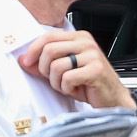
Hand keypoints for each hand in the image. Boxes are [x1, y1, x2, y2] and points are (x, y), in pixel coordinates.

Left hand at [17, 30, 132, 109]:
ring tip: (68, 86)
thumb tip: (24, 60)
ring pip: (56, 66)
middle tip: (54, 80)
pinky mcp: (96, 70)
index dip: (33, 50)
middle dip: (45, 69)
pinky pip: (68, 78)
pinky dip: (68, 89)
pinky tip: (77, 90)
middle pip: (49, 50)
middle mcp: (86, 42)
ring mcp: (92, 55)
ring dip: (57, 82)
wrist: (113, 100)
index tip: (27, 62)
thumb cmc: (89, 85)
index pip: (48, 36)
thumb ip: (44, 64)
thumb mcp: (64, 72)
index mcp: (79, 37)